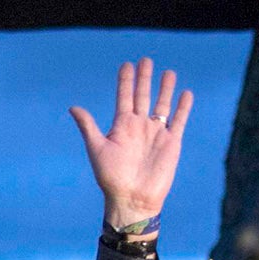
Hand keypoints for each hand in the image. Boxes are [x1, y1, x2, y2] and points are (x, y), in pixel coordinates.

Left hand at [69, 58, 193, 232]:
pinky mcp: (171, 143)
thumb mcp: (97, 149)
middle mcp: (139, 127)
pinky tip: (185, 93)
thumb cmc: (111, 178)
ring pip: (162, 105)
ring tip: (168, 72)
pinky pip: (178, 121)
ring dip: (165, 89)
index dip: (125, 81)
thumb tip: (73, 107)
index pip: (124, 97)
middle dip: (144, 79)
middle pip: (143, 96)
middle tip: (146, 60)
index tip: (127, 65)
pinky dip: (182, 107)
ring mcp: (156, 134)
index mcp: (122, 126)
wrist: (132, 199)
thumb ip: (88, 127)